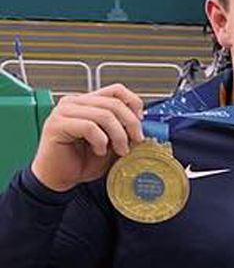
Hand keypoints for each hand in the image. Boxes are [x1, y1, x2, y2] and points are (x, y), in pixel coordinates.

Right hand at [29, 85, 145, 193]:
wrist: (59, 177)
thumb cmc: (82, 161)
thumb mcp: (111, 142)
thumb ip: (123, 129)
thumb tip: (142, 124)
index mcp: (87, 102)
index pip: (116, 90)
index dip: (133, 104)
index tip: (140, 122)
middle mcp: (74, 103)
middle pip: (114, 103)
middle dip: (131, 124)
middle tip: (135, 141)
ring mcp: (63, 112)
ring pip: (104, 114)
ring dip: (118, 135)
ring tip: (119, 150)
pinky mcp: (57, 125)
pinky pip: (89, 127)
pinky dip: (100, 141)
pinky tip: (98, 151)